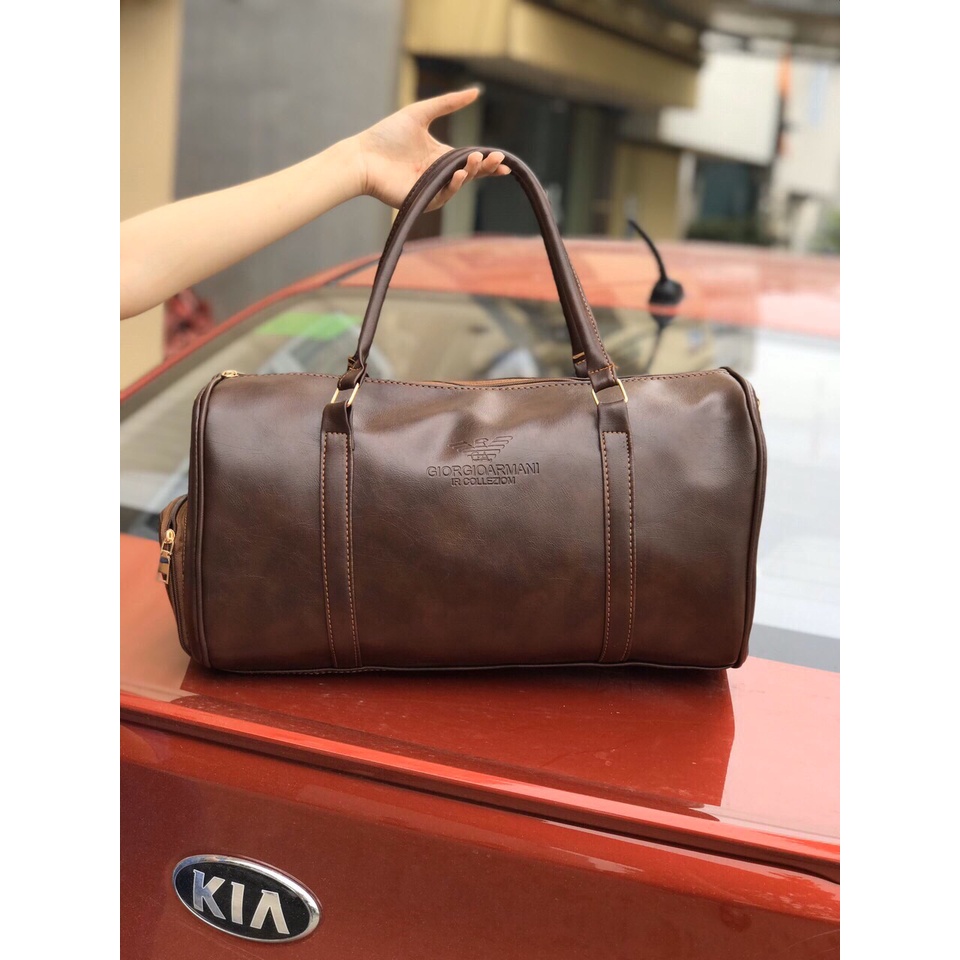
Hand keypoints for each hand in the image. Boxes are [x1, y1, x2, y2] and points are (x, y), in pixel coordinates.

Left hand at [352, 88, 510, 210]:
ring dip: (471, 173)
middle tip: (496, 159)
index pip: (470, 160)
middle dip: (485, 167)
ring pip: (459, 184)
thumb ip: (448, 103)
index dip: (487, 161)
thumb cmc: (387, 135)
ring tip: (475, 160)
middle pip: (470, 173)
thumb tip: (477, 91)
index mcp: (441, 156)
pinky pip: (444, 195)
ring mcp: (433, 188)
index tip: (503, 159)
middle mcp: (440, 174)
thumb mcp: (420, 113)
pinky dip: (454, 185)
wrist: (363, 156)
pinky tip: (459, 174)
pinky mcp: (423, 200)